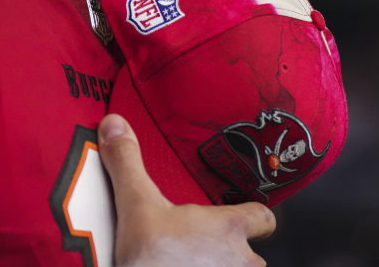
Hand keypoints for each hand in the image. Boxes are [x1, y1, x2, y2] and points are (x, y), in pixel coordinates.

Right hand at [98, 114, 275, 266]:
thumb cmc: (150, 261)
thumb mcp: (135, 206)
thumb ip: (128, 163)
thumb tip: (115, 125)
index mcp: (229, 228)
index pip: (262, 218)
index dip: (252, 216)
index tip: (243, 216)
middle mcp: (242, 261)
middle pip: (251, 254)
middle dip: (229, 253)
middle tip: (200, 250)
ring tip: (192, 264)